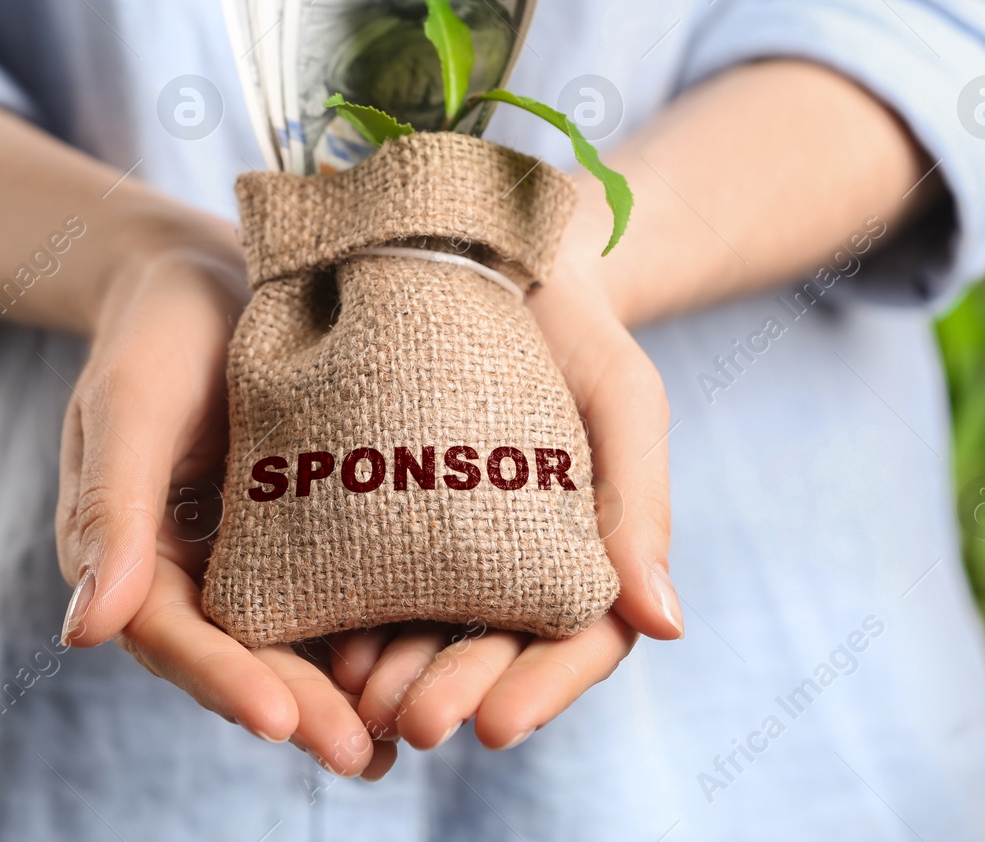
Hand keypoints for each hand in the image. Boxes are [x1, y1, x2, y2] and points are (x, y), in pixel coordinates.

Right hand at [53, 209, 394, 778]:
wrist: (218, 273)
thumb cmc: (160, 327)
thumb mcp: (129, 403)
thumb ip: (109, 510)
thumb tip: (84, 634)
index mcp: (129, 555)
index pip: (171, 634)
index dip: (222, 679)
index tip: (278, 718)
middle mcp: (192, 572)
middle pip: (239, 657)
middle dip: (297, 710)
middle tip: (361, 755)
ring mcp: (253, 558)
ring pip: (291, 642)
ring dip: (340, 696)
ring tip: (399, 741)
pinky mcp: (313, 535)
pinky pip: (338, 592)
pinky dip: (374, 635)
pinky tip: (429, 667)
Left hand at [331, 184, 683, 751]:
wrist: (496, 257)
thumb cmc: (579, 335)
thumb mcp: (624, 403)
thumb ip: (642, 507)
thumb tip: (665, 628)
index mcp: (584, 557)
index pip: (571, 646)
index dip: (537, 691)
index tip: (496, 727)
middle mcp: (514, 566)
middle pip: (486, 652)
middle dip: (449, 693)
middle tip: (411, 724)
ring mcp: (445, 546)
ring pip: (423, 631)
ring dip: (393, 676)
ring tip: (357, 698)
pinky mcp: (381, 514)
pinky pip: (364, 579)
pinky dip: (347, 620)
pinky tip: (319, 643)